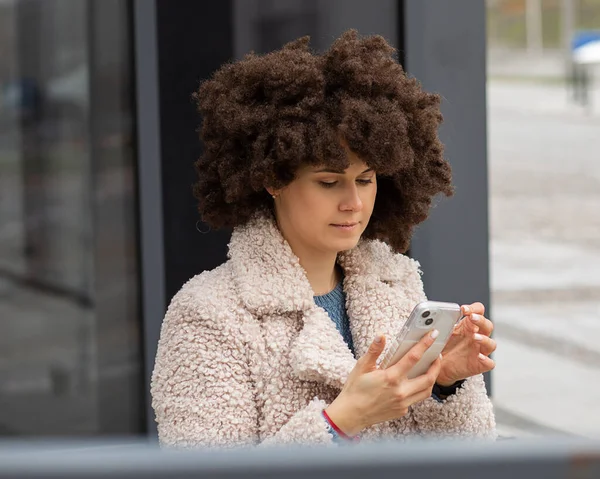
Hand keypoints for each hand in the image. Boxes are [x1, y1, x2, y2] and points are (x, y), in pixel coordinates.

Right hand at [325, 330, 441, 435]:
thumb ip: (374, 351)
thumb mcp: (361, 367)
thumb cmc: (355, 389)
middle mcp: (400, 391)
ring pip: (426, 390)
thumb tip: (381, 336)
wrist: (351, 414)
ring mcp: (403, 403)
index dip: (425, 345)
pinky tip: (414, 382)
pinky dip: (419, 389)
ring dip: (432, 378)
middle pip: (428, 377)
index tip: (433, 335)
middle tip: (438, 355)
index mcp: (391, 377)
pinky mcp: (402, 411)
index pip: (413, 358)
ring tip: (431, 369)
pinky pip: (416, 399)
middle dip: (436, 365)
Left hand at [436, 302, 495, 386]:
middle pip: (487, 325)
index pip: (478, 311)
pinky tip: (479, 357)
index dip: (474, 308)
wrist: (438, 367)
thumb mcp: (440, 332)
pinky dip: (486, 360)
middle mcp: (476, 336)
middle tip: (472, 317)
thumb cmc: (441, 347)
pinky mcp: (480, 364)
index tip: (464, 309)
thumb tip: (429, 316)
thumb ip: (439, 323)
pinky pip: (489, 363)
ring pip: (491, 343)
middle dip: (481, 320)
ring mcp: (479, 350)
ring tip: (475, 336)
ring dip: (484, 339)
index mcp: (468, 325)